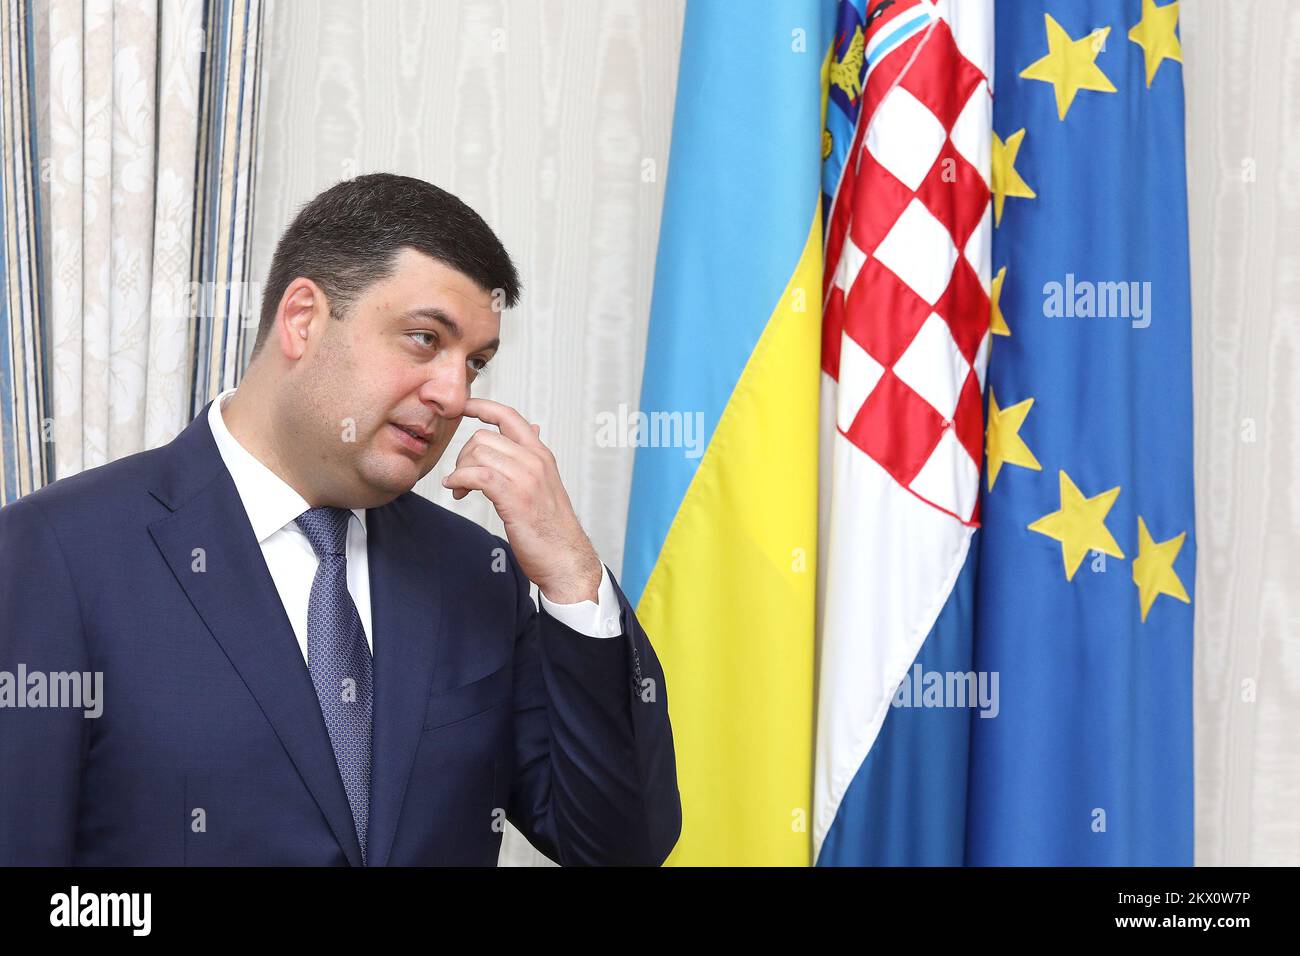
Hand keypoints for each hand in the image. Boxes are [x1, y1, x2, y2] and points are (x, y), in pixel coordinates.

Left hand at [442, 398, 601, 603]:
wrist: (565, 558)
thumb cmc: (552, 527)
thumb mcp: (545, 482)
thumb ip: (533, 456)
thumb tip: (532, 428)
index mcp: (540, 455)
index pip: (509, 416)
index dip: (482, 407)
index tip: (464, 407)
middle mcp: (534, 461)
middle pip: (484, 437)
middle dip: (463, 455)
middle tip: (462, 477)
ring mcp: (525, 478)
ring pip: (478, 453)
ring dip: (460, 470)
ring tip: (461, 489)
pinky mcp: (514, 497)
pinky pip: (477, 474)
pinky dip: (460, 479)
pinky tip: (457, 490)